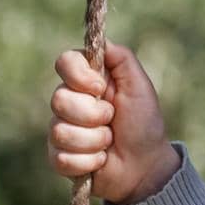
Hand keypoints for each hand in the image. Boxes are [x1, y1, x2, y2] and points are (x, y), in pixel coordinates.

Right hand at [49, 41, 179, 204]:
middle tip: (112, 120)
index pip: (64, 62)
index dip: (78, 76)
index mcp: (87, 81)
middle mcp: (70, 102)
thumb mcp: (140, 87)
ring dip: (94, 140)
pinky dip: (89, 161)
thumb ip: (122, 59)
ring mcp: (61, 129)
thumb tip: (100, 39)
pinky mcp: (59, 157)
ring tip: (109, 143)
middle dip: (93, 114)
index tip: (100, 88)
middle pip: (58, 99)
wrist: (146, 165)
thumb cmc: (144, 124)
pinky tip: (101, 160)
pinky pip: (61, 157)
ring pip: (60, 131)